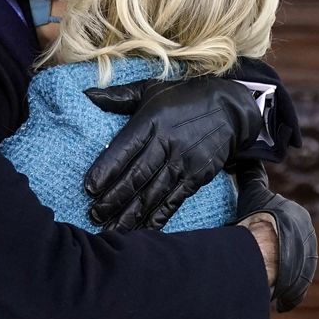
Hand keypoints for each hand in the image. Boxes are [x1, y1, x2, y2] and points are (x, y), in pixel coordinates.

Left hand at [83, 77, 262, 230]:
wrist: (230, 109)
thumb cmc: (184, 98)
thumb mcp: (151, 89)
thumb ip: (119, 96)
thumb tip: (87, 94)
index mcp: (152, 121)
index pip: (125, 148)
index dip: (107, 169)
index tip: (89, 188)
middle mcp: (167, 143)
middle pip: (137, 175)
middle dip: (114, 198)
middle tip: (94, 215)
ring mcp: (184, 162)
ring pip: (154, 192)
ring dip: (132, 213)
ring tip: (112, 229)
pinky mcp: (197, 176)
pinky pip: (174, 200)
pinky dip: (158, 217)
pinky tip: (143, 229)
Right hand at [231, 160, 317, 312]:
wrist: (263, 250)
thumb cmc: (259, 219)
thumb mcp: (253, 193)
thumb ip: (251, 175)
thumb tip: (247, 158)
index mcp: (301, 218)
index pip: (285, 222)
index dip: (268, 227)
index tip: (254, 233)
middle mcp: (308, 241)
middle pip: (288, 246)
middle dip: (274, 251)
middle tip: (253, 254)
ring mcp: (306, 264)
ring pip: (289, 269)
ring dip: (276, 273)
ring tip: (257, 274)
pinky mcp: (300, 285)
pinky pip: (290, 291)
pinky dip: (281, 295)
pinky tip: (268, 296)